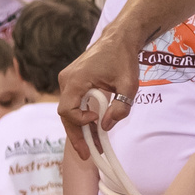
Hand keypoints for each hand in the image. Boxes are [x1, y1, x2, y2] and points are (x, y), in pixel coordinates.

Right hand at [58, 32, 143, 154]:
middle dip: (77, 136)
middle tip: (88, 155)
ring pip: (70, 110)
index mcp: (75, 80)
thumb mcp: (129, 85)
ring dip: (81, 128)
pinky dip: (83, 117)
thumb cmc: (124, 59)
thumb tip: (105, 127)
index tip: (96, 121)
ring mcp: (68, 81)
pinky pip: (75, 103)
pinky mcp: (73, 82)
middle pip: (66, 114)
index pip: (67, 110)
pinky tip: (94, 130)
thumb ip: (120, 108)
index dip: (80, 121)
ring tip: (94, 147)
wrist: (119, 39)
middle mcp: (66, 80)